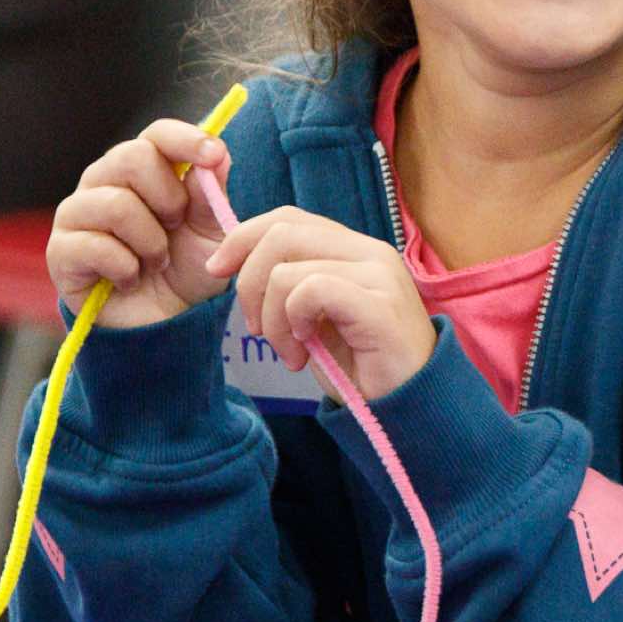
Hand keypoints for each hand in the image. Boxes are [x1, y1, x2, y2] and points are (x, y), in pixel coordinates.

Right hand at [45, 119, 231, 328]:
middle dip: (168, 198)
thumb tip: (216, 153)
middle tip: (176, 226)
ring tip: (156, 262)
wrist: (165, 322)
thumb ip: (210, 193)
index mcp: (143, 168)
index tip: (213, 154)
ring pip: (116, 205)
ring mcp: (78, 213)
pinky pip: (95, 245)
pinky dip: (126, 268)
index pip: (156, 134)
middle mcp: (104, 181)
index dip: (185, 139)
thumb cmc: (186, 269)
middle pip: (132, 157)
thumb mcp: (212, 232)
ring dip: (151, 242)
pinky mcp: (60, 250)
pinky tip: (130, 279)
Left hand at [204, 206, 436, 400]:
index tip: (216, 271)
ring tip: (290, 351)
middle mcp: (369, 252)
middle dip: (249, 283)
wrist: (406, 404)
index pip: (288, 217)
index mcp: (352, 249)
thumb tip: (235, 261)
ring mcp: (379, 276)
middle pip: (281, 234)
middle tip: (256, 328)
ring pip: (288, 270)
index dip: (243, 238)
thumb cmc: (360, 363)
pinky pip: (312, 291)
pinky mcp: (380, 306)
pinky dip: (294, 321)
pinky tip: (306, 349)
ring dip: (272, 318)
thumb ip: (290, 283)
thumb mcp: (314, 316)